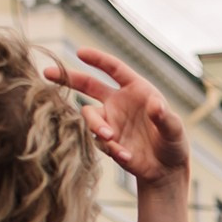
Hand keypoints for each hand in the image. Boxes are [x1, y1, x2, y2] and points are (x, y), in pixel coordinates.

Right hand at [44, 47, 188, 184]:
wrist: (166, 169)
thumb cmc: (173, 143)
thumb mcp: (174, 130)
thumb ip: (165, 118)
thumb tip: (156, 106)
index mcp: (136, 90)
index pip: (114, 69)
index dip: (98, 59)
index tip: (81, 52)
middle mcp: (118, 102)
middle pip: (88, 85)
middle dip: (68, 78)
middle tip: (47, 73)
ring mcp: (110, 121)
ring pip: (90, 116)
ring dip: (97, 125)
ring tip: (110, 137)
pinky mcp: (106, 141)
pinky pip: (99, 141)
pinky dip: (111, 148)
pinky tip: (127, 157)